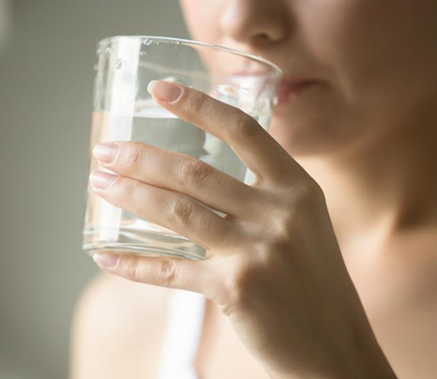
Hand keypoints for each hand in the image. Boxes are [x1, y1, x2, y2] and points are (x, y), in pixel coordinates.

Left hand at [88, 80, 395, 378]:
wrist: (335, 346)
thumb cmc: (313, 280)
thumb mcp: (306, 223)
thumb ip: (265, 194)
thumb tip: (202, 175)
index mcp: (298, 188)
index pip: (243, 131)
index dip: (198, 105)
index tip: (159, 89)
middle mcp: (279, 214)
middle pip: (196, 172)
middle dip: (142, 157)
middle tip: (106, 151)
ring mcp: (257, 252)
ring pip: (178, 212)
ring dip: (131, 195)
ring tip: (100, 184)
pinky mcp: (235, 290)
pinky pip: (171, 271)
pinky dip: (133, 263)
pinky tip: (106, 255)